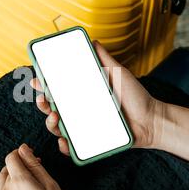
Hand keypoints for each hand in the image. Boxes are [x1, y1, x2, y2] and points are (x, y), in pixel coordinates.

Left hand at [0, 143, 88, 189]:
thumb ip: (34, 165)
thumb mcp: (50, 185)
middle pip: (8, 168)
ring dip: (9, 172)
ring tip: (22, 174)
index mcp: (21, 180)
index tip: (32, 154)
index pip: (13, 157)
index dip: (22, 153)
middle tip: (34, 166)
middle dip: (20, 163)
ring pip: (0, 179)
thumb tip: (23, 149)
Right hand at [31, 40, 188, 164]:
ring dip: (50, 123)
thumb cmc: (136, 97)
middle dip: (42, 104)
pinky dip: (64, 146)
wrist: (152, 120)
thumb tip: (92, 41)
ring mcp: (84, 127)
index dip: (43, 85)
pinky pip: (72, 148)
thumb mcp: (119, 73)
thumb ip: (104, 59)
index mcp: (83, 94)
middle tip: (44, 100)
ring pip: (58, 128)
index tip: (36, 80)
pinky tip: (64, 141)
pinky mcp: (90, 143)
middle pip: (52, 108)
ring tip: (55, 117)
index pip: (58, 89)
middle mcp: (80, 110)